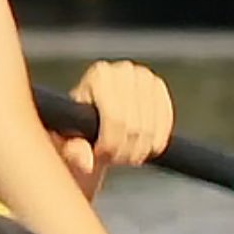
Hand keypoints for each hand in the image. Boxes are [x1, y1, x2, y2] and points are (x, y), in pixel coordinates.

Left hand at [54, 60, 173, 194]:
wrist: (95, 117)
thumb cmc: (76, 128)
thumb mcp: (68, 140)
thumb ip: (73, 150)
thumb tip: (86, 163)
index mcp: (100, 76)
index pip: (115, 118)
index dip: (110, 145)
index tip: (101, 154)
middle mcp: (125, 70)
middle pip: (134, 126)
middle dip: (124, 151)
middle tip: (113, 157)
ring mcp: (146, 78)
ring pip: (150, 130)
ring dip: (139, 151)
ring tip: (124, 154)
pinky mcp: (160, 89)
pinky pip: (165, 125)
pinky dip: (155, 143)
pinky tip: (142, 148)